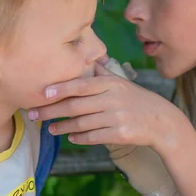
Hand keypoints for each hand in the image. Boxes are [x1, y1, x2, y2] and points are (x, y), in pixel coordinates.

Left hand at [28, 63, 191, 154]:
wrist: (161, 122)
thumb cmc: (137, 100)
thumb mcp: (122, 83)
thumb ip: (102, 73)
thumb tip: (86, 58)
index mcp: (111, 84)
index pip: (81, 85)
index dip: (60, 88)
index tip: (42, 92)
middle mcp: (112, 99)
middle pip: (75, 106)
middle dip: (51, 111)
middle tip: (34, 114)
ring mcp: (116, 118)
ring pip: (81, 123)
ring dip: (62, 127)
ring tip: (49, 128)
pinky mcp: (119, 134)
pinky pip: (93, 137)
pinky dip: (79, 137)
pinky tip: (70, 137)